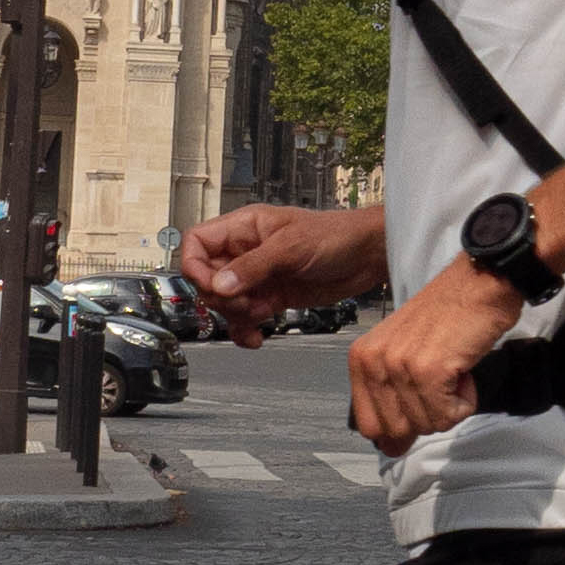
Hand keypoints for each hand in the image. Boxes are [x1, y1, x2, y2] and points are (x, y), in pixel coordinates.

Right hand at [179, 201, 374, 350]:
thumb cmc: (337, 235)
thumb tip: (220, 285)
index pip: (197, 243)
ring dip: (236, 316)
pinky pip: (245, 317)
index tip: (213, 286)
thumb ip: (253, 267)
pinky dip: (246, 330)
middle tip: (247, 303)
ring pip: (225, 302)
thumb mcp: (291, 247)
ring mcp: (258, 275)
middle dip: (222, 297)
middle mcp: (246, 251)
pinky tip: (256, 337)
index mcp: (244, 228)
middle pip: (207, 279)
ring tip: (260, 314)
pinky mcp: (272, 296)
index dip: (196, 267)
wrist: (368, 256)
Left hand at [346, 257, 525, 448]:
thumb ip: (390, 397)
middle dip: (428, 414)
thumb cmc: (449, 315)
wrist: (479, 283)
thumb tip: (390, 447)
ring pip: (427, 424)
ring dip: (451, 404)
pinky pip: (448, 415)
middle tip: (441, 381)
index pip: (369, 425)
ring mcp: (400, 366)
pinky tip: (463, 370)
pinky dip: (466, 399)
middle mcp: (374, 362)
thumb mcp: (403, 352)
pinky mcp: (429, 370)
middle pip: (397, 430)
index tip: (422, 406)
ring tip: (453, 368)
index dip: (400, 427)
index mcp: (361, 358)